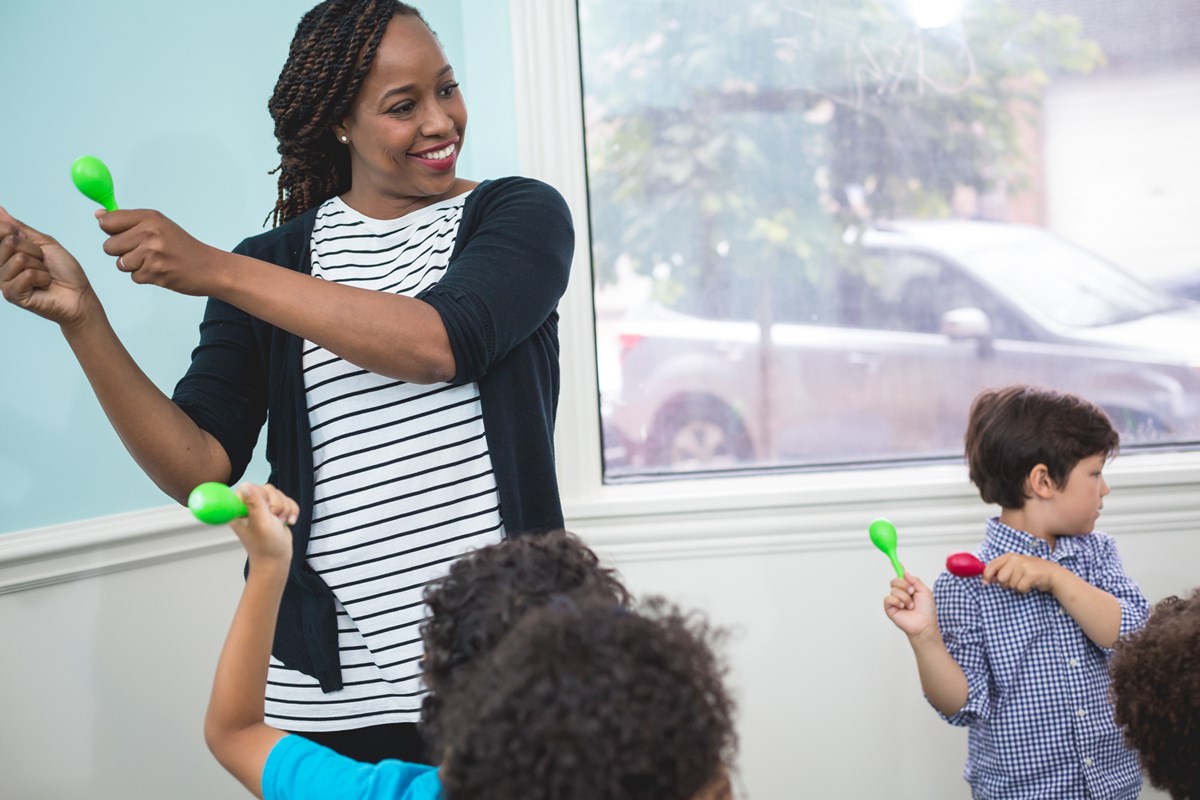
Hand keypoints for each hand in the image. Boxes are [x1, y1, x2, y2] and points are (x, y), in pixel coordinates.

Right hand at [0, 207, 96, 325]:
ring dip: (40, 266)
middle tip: (43, 262)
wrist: (79, 295)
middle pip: (9, 242)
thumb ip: (19, 228)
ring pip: (19, 259)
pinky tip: (44, 285)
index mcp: (6, 253)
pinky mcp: (12, 294)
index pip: (0, 231)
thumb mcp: (44, 243)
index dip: (14, 230)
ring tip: (45, 275)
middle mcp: (1, 266)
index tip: (34, 244)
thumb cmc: (64, 270)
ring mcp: (4, 281)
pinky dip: (42, 278)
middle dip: (35, 250)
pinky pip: (26, 275)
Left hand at [97, 208, 222, 295]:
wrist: (209, 267)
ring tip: (152, 261)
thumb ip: (128, 221)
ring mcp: (152, 253)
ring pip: (120, 263)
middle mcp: (149, 232)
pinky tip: (160, 271)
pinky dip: (144, 276)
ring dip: (132, 266)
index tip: (122, 235)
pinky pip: (134, 277)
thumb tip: (99, 215)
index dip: (110, 230)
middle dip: (121, 252)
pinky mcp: (155, 272)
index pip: (108, 221)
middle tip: (142, 251)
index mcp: (149, 217)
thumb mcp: (158, 225)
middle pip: (109, 246)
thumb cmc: (182, 247)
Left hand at [228, 483, 296, 566]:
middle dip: (276, 504)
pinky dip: (291, 511)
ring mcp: (262, 508)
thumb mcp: (261, 523)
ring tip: (279, 523)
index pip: (248, 487)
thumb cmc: (266, 546)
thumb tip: (244, 485)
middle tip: (274, 519)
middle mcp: (248, 507)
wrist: (277, 560)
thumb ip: (254, 503)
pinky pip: (287, 500)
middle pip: (266, 489)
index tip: (265, 510)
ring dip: (285, 509)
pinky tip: (288, 522)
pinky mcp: (274, 510)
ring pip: (279, 494)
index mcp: (238, 509)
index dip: (260, 496)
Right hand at [884, 571, 937, 639]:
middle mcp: (901, 593)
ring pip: (893, 589)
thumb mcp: (925, 591)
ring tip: (910, 605)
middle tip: (912, 592)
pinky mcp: (889, 608)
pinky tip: (903, 607)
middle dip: (904, 585)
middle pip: (895, 580)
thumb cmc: (927, 611)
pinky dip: (897, 601)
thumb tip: (905, 572)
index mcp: (910, 588)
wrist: (924, 624)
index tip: (894, 561)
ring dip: (904, 597)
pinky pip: (888, 598)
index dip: (898, 568)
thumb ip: (915, 580)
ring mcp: (895, 600)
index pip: (902, 576)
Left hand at [982, 553, 1060, 593]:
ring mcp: (1023, 566)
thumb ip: (1001, 571)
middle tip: (1015, 581)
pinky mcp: (1031, 574)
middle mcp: (1015, 559)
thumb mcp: (1015, 567)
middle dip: (1006, 584)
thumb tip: (988, 579)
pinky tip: (1030, 584)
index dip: (986, 575)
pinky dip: (1024, 590)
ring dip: (1017, 587)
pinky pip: (1020, 588)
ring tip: (1024, 581)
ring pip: (1010, 584)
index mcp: (1009, 556)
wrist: (1052, 573)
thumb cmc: (1031, 571)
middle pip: (1001, 578)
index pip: (992, 565)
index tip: (985, 582)